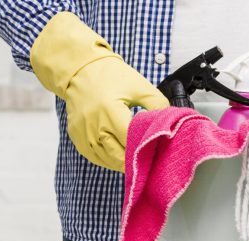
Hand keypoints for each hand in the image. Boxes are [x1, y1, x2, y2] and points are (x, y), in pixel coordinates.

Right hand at [31, 12, 167, 172]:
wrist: (81, 71)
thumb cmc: (110, 76)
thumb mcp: (139, 86)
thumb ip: (157, 104)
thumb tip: (170, 122)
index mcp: (110, 113)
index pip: (131, 143)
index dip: (144, 149)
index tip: (154, 150)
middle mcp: (95, 128)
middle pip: (119, 157)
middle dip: (134, 159)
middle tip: (147, 158)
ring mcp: (84, 136)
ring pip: (108, 161)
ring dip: (122, 162)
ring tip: (133, 157)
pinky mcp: (79, 140)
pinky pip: (96, 158)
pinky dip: (108, 159)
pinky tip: (118, 154)